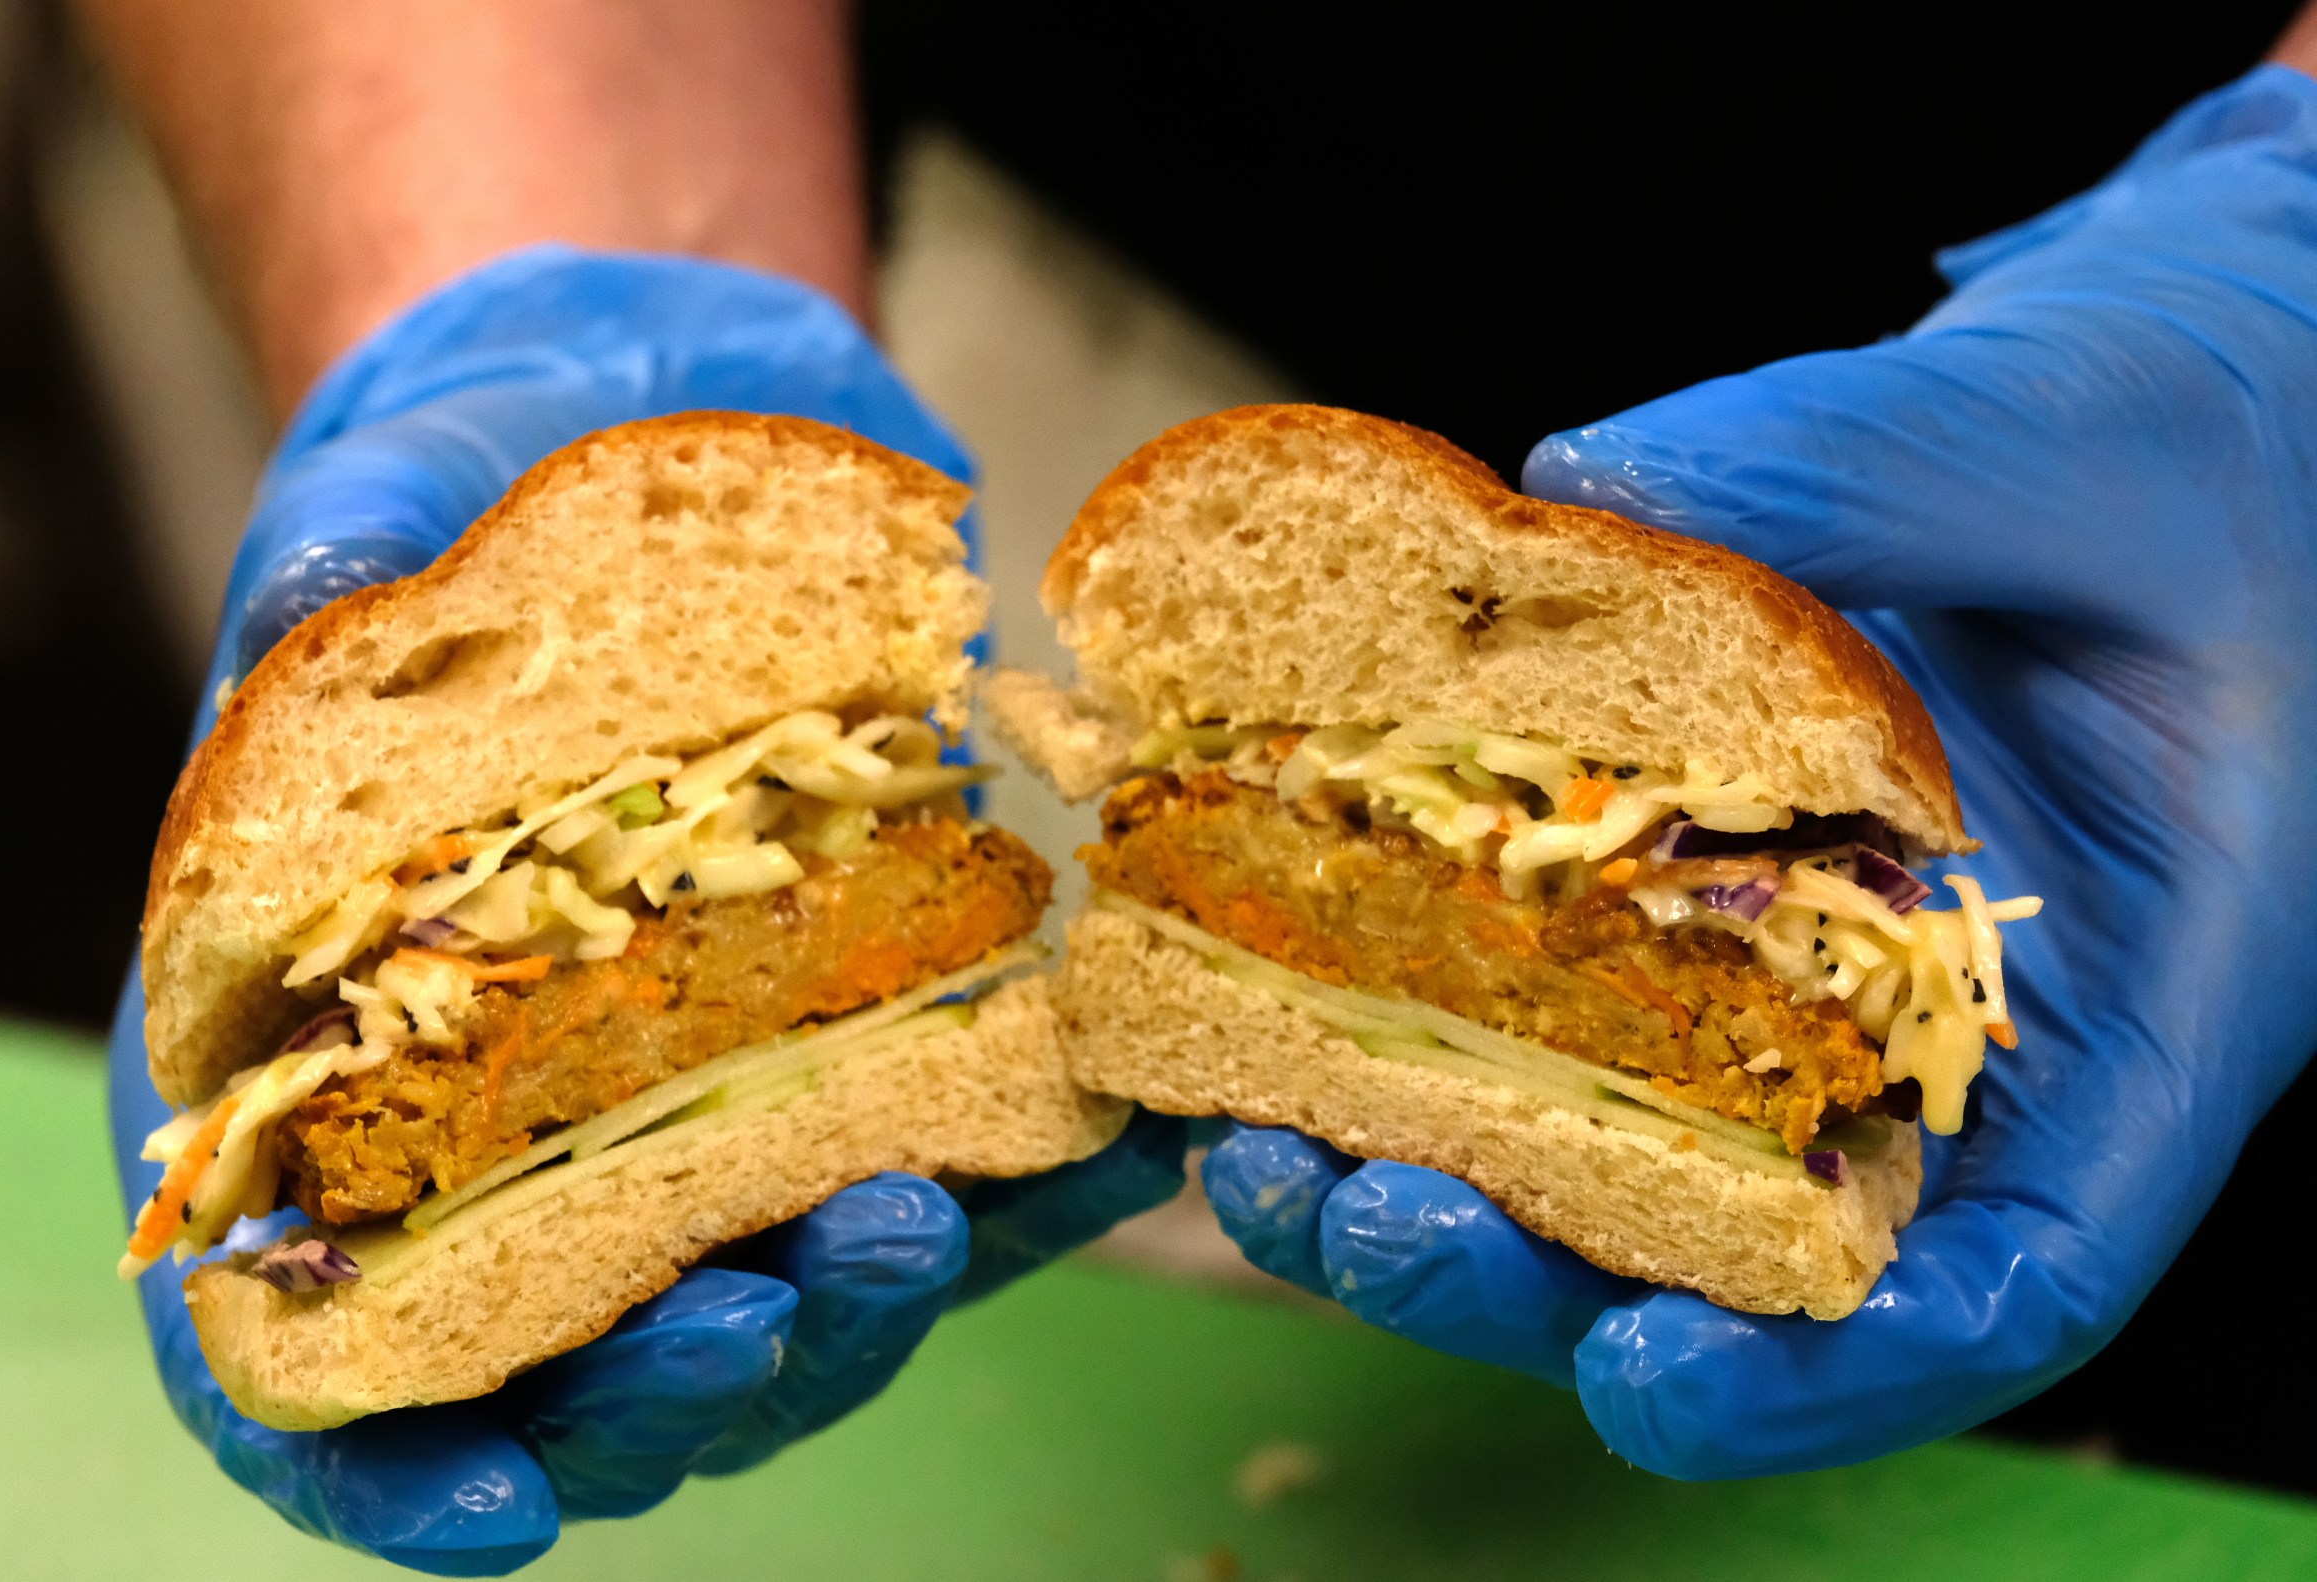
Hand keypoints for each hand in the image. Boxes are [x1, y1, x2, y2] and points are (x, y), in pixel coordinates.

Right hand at [109, 247, 1185, 1571]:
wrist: (651, 404)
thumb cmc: (478, 468)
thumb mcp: (394, 490)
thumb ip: (340, 561)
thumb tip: (325, 600)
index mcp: (322, 1049)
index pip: (302, 1335)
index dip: (380, 1461)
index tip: (495, 1507)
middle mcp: (512, 1109)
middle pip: (570, 1349)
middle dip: (676, 1367)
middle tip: (769, 1296)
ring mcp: (696, 1081)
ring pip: (772, 1279)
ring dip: (853, 1287)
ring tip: (924, 1212)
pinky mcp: (862, 1022)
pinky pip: (949, 1144)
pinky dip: (1031, 1170)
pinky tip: (1113, 1138)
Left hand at [1203, 64, 2316, 1476]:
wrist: (2197, 395)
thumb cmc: (2225, 433)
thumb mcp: (2087, 437)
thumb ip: (1870, 468)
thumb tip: (1589, 494)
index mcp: (2141, 1010)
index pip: (2016, 1281)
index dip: (1828, 1369)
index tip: (1641, 1375)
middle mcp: (1959, 1035)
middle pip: (1753, 1259)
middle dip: (1541, 1271)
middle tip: (1348, 1213)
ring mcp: (1818, 967)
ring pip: (1630, 1143)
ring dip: (1437, 1161)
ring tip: (1253, 1128)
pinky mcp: (1708, 880)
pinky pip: (1561, 975)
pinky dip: (1422, 995)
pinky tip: (1273, 960)